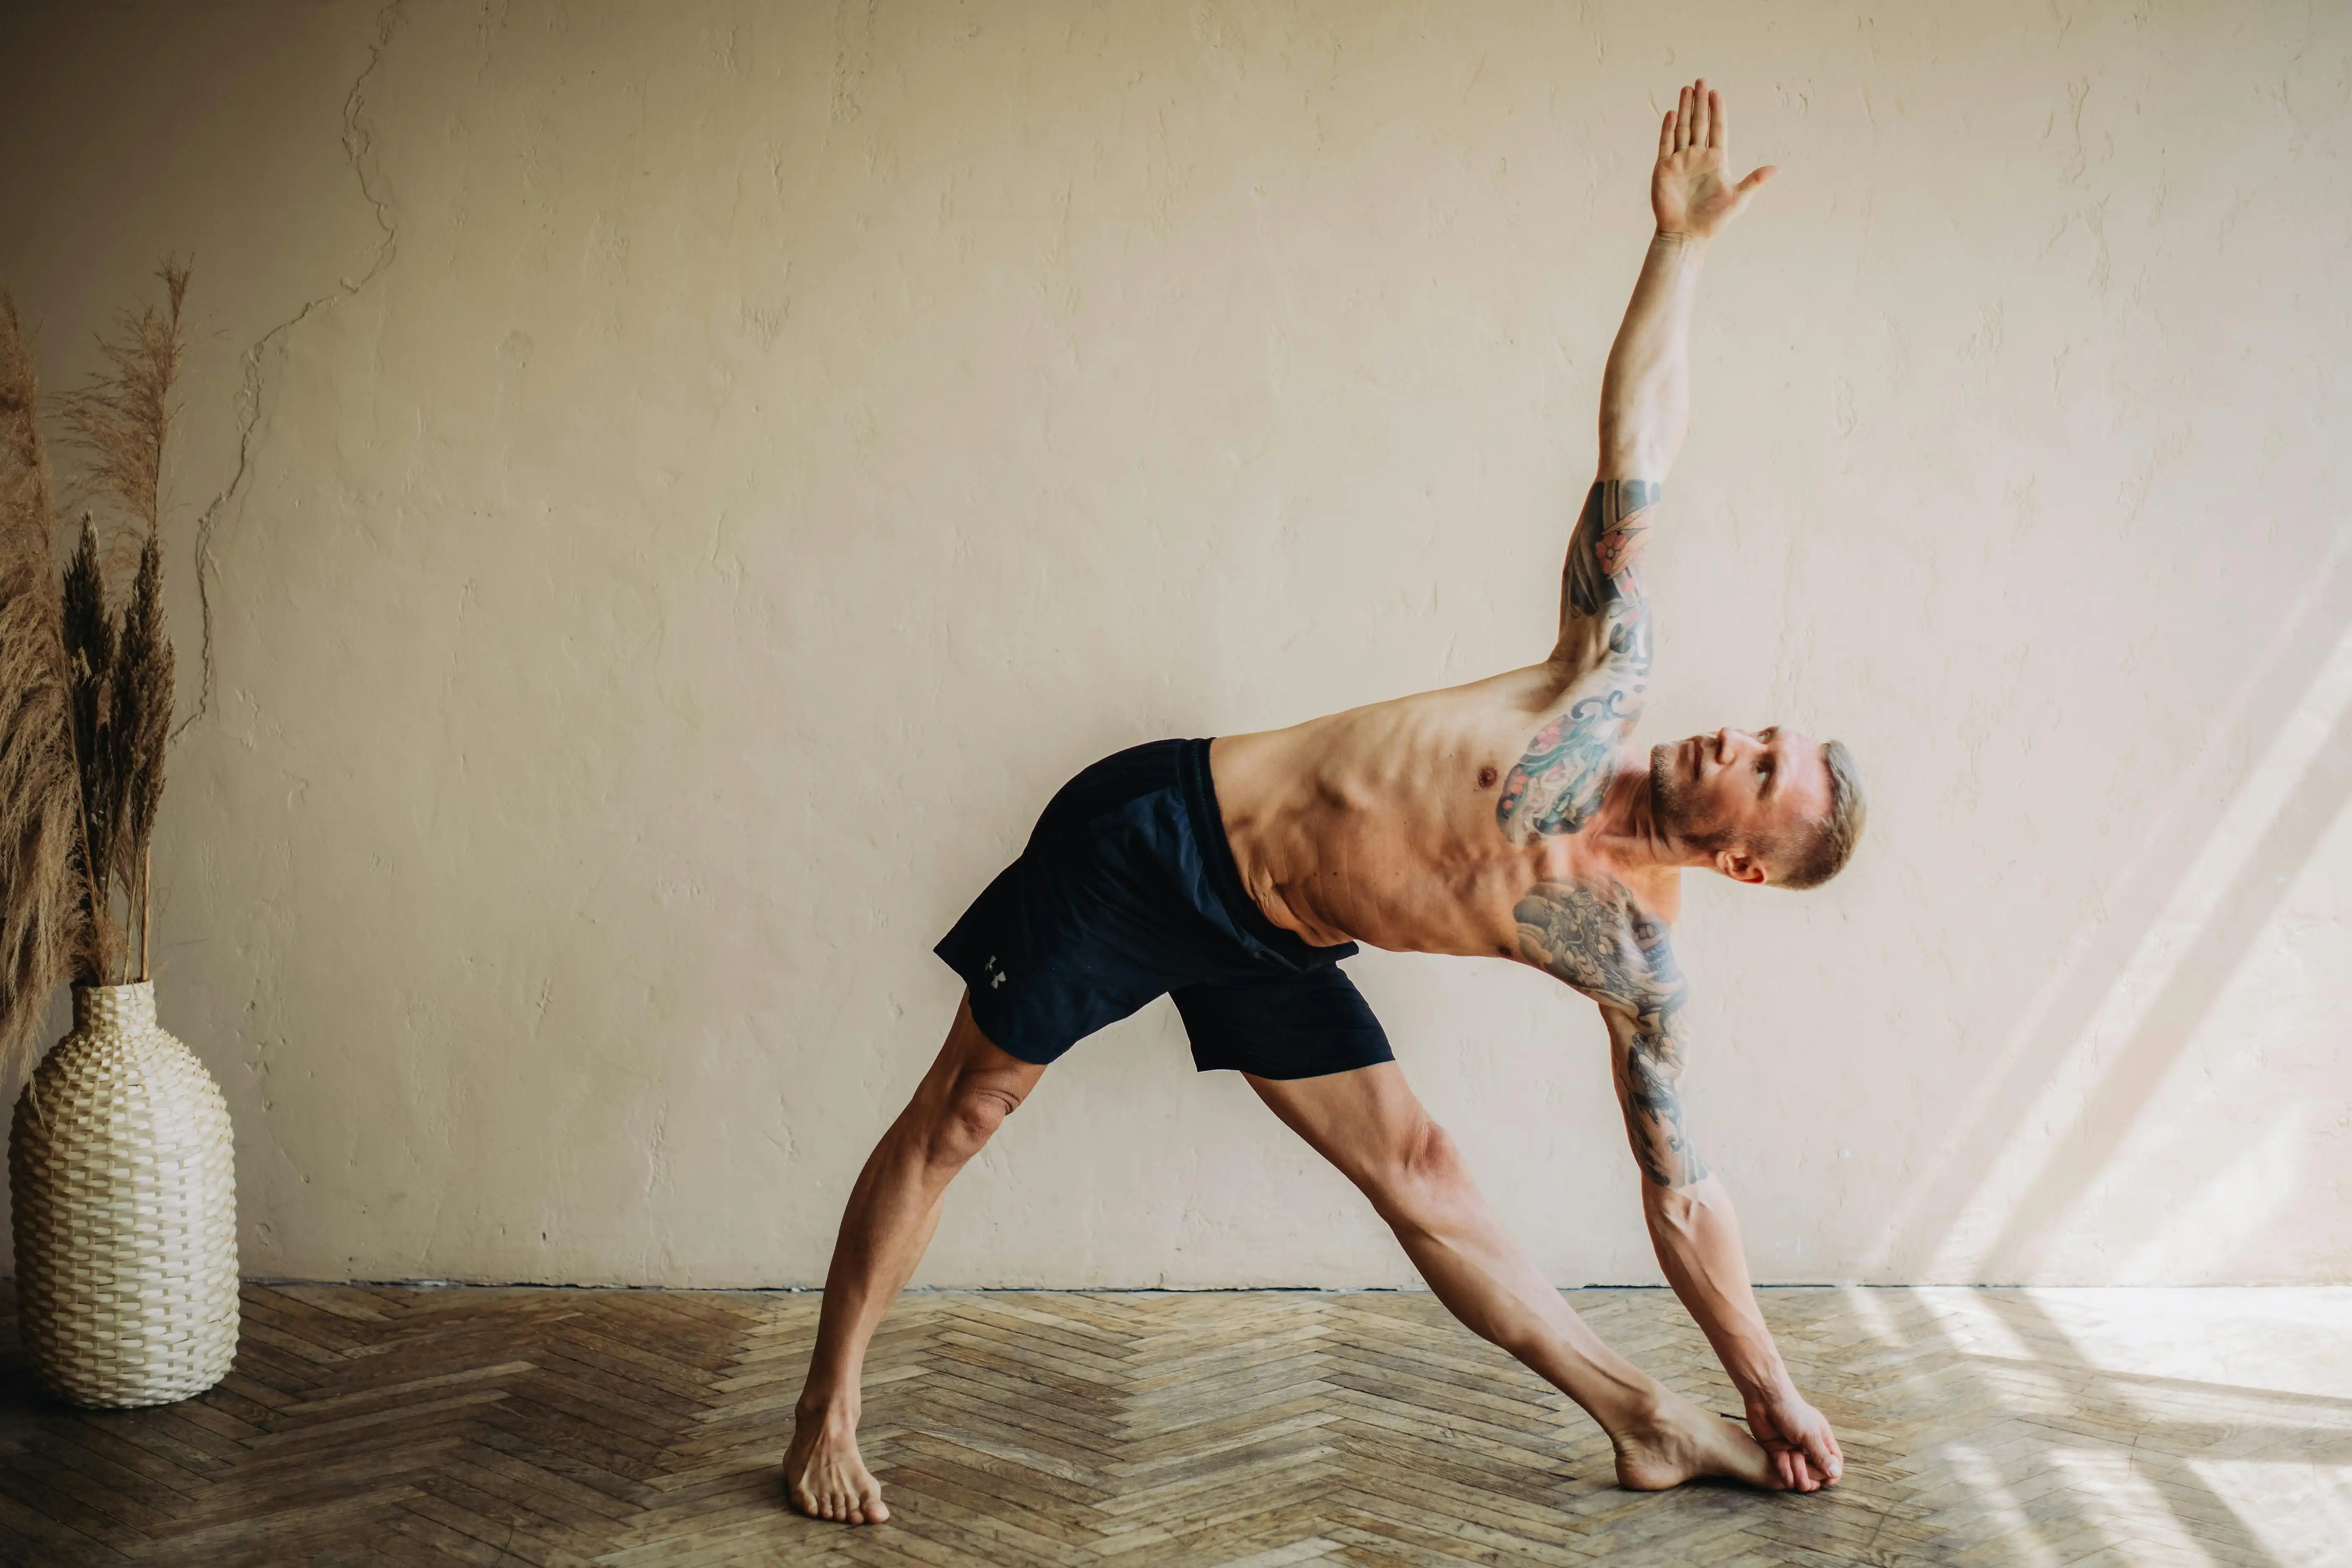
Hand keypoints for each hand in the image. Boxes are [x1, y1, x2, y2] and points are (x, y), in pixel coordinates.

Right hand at [1651, 79, 1775, 238]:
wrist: (1687, 234)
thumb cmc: (1713, 220)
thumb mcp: (1738, 199)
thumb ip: (1754, 181)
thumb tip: (1776, 169)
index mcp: (1716, 160)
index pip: (1717, 129)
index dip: (1717, 111)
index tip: (1717, 93)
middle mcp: (1697, 157)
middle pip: (1699, 123)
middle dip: (1700, 102)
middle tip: (1702, 81)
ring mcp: (1680, 161)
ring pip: (1682, 129)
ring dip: (1684, 109)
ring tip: (1687, 89)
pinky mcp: (1664, 169)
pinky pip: (1666, 144)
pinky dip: (1668, 129)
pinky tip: (1671, 114)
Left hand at [1742, 1381, 1842, 1491]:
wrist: (1765, 1398)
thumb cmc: (1792, 1411)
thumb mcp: (1809, 1434)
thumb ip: (1821, 1455)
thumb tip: (1836, 1473)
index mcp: (1821, 1437)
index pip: (1833, 1459)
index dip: (1832, 1472)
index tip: (1828, 1481)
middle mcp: (1807, 1443)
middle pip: (1815, 1467)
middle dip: (1813, 1478)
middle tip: (1809, 1485)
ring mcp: (1791, 1446)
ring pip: (1798, 1468)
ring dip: (1800, 1477)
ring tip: (1799, 1484)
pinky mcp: (1775, 1448)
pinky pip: (1782, 1465)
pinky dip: (1786, 1474)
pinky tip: (1788, 1481)